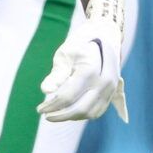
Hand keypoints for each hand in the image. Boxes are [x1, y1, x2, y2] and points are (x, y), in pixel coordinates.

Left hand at [40, 0, 127, 122]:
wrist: (105, 35)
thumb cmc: (81, 44)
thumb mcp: (64, 54)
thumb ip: (56, 74)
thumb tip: (45, 90)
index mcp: (90, 71)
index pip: (68, 97)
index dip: (52, 106)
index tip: (40, 109)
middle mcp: (104, 82)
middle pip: (81, 109)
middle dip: (61, 115)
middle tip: (46, 115)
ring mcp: (111, 88)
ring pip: (91, 113)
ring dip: (72, 117)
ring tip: (57, 113)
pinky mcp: (113, 92)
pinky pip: (98, 110)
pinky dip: (83, 114)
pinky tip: (70, 112)